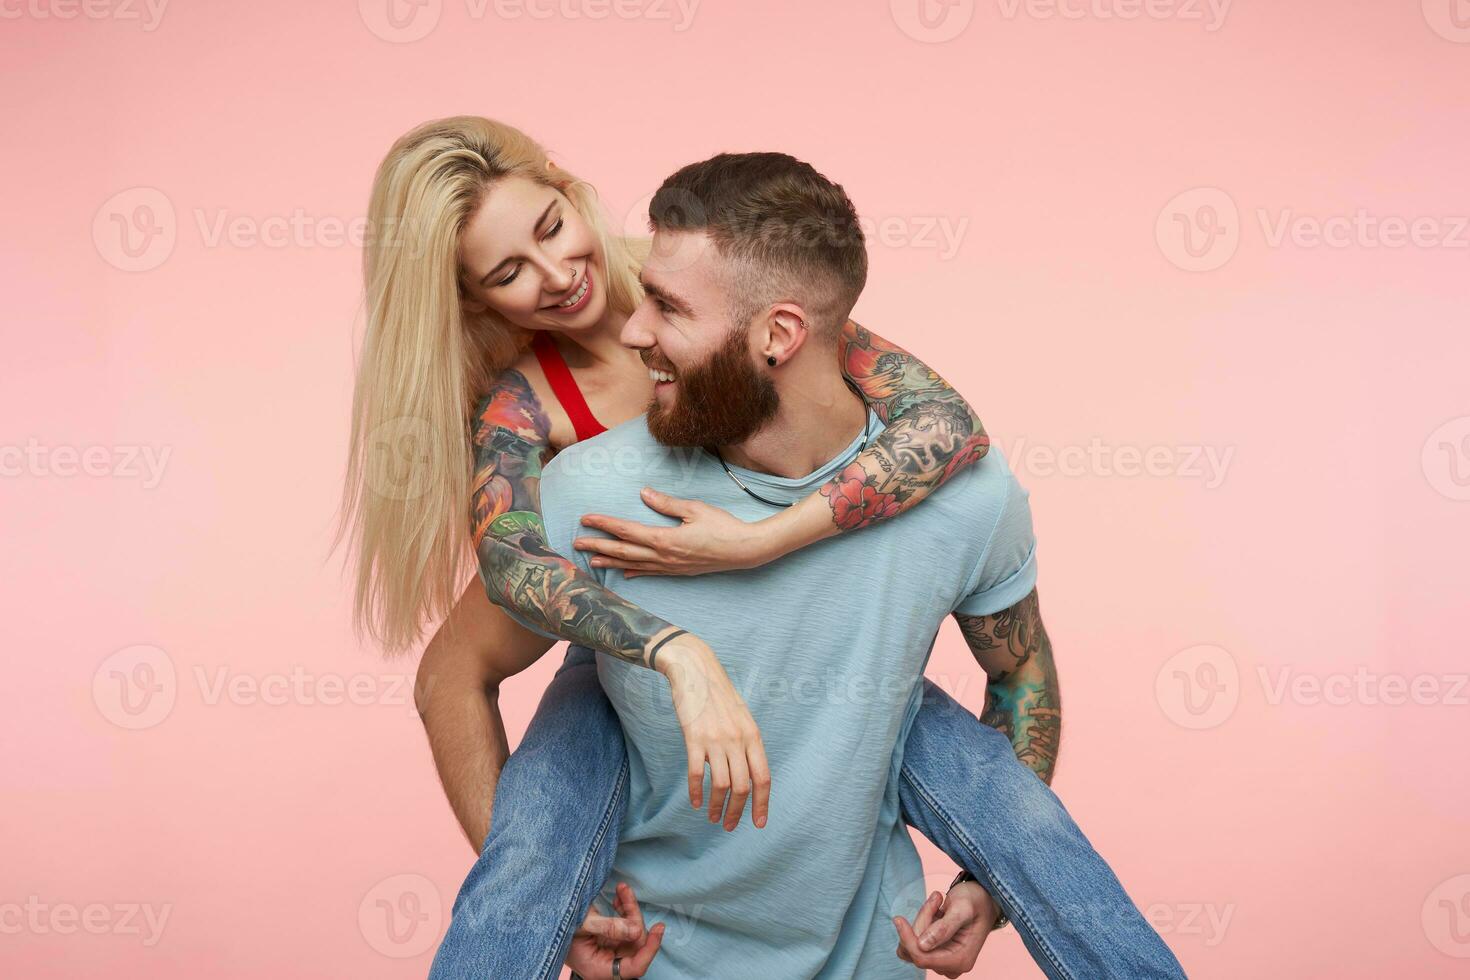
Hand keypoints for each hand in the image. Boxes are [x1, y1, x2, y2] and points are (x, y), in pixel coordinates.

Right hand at [566, 881, 665, 978]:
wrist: (545, 920)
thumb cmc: (558, 926)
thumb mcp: (583, 924)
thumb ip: (610, 927)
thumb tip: (636, 929)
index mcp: (599, 969)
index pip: (635, 967)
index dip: (650, 949)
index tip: (658, 928)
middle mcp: (607, 963)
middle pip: (635, 945)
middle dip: (634, 918)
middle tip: (625, 894)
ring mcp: (609, 950)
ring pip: (631, 932)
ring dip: (630, 910)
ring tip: (622, 889)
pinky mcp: (608, 939)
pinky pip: (624, 926)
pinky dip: (624, 911)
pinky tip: (619, 896)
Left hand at [575, 488, 773, 576]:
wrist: (745, 550)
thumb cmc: (723, 526)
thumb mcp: (695, 509)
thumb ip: (666, 503)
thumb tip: (643, 493)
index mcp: (664, 539)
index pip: (626, 531)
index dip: (604, 524)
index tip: (585, 519)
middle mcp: (663, 557)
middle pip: (624, 550)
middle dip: (599, 545)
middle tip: (576, 542)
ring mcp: (671, 567)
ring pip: (634, 564)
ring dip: (611, 561)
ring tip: (592, 560)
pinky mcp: (679, 571)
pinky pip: (651, 573)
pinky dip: (635, 572)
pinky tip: (625, 573)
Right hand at [651, 631, 771, 830]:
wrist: (696, 670)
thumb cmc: (719, 695)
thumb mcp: (742, 717)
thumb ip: (746, 743)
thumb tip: (747, 773)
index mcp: (753, 736)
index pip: (763, 777)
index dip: (762, 804)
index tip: (759, 823)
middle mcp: (737, 740)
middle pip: (742, 786)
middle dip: (737, 811)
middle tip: (730, 826)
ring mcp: (716, 739)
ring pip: (721, 785)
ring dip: (718, 807)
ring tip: (713, 817)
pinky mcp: (694, 738)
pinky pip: (696, 773)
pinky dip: (696, 791)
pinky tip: (696, 802)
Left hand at [892, 881, 998, 977]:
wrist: (984, 899)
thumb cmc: (976, 901)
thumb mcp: (962, 908)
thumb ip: (944, 927)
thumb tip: (922, 946)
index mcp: (960, 960)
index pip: (922, 958)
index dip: (907, 939)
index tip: (897, 918)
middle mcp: (951, 966)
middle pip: (917, 949)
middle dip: (923, 920)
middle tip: (938, 898)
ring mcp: (942, 961)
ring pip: (913, 944)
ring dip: (923, 919)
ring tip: (939, 902)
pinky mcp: (935, 954)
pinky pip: (914, 942)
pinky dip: (922, 922)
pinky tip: (936, 911)